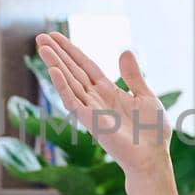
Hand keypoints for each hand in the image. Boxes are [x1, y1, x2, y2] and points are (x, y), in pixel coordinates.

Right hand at [35, 31, 170, 175]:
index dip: (71, 50)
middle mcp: (96, 98)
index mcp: (108, 91)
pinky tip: (54, 71)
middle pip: (72, 70)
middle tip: (40, 36)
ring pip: (69, 82)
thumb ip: (133, 76)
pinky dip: (63, 86)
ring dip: (55, 64)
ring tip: (42, 47)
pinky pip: (73, 101)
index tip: (56, 36)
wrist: (153, 157)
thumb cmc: (152, 133)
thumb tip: (124, 51)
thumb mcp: (145, 96)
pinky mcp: (90, 121)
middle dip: (57, 53)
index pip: (85, 65)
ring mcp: (91, 109)